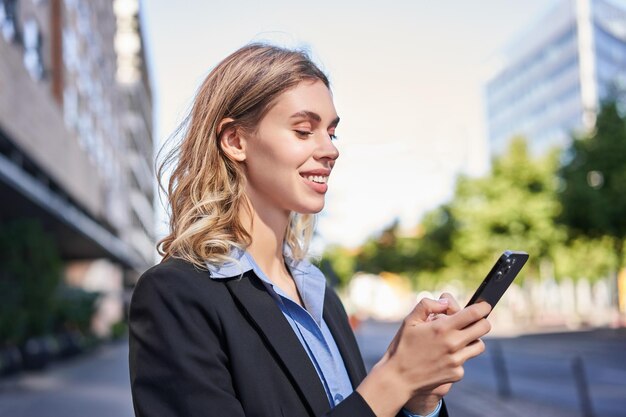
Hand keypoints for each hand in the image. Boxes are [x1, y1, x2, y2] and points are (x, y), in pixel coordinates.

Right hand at [357, 295, 490, 416]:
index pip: (474, 313)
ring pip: (479, 346)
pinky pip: (465, 361)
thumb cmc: (402, 347)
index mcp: (442, 328)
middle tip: (473, 321)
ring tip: (458, 339)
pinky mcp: (456, 374)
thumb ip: (427, 305)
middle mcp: (453, 344)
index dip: (483, 307)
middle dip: (482, 321)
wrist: (398, 378)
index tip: (484, 306)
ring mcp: (456, 361)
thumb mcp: (409, 321)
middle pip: (484, 328)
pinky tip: (444, 357)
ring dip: (473, 339)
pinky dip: (459, 357)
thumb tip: (445, 302)